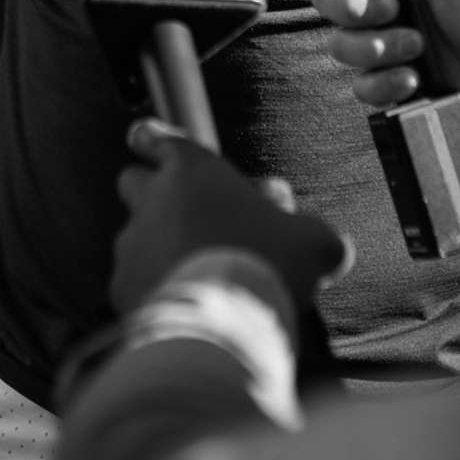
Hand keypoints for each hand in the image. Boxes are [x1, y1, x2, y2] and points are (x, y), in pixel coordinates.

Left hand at [110, 120, 346, 316]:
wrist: (222, 321)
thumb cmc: (266, 263)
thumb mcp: (312, 243)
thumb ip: (320, 238)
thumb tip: (337, 247)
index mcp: (193, 170)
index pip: (160, 139)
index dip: (154, 139)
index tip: (145, 138)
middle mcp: (154, 198)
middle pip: (133, 179)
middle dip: (151, 191)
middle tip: (181, 212)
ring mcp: (133, 242)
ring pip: (133, 232)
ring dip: (155, 244)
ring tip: (188, 268)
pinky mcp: (122, 284)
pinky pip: (130, 278)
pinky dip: (150, 286)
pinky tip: (178, 303)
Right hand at [310, 0, 459, 122]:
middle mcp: (385, 1)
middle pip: (328, 0)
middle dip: (354, 10)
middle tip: (395, 11)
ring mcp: (386, 41)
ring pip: (341, 46)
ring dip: (377, 49)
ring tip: (418, 49)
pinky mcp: (393, 78)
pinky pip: (362, 86)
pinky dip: (385, 84)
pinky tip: (414, 79)